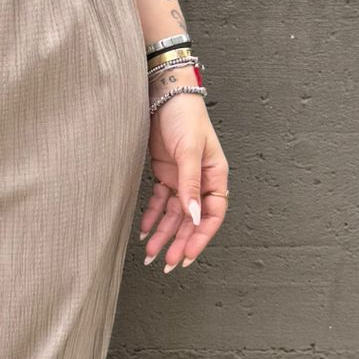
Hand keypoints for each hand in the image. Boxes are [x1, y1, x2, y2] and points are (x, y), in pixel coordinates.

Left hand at [139, 90, 227, 270]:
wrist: (164, 95)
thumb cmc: (185, 117)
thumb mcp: (189, 151)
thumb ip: (190, 185)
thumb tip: (193, 216)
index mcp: (215, 177)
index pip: (212, 215)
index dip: (200, 237)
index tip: (187, 255)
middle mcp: (200, 182)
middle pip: (191, 220)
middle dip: (180, 242)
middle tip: (168, 263)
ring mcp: (181, 179)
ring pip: (174, 215)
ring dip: (163, 234)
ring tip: (152, 255)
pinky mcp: (165, 173)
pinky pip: (160, 202)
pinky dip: (152, 217)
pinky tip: (144, 231)